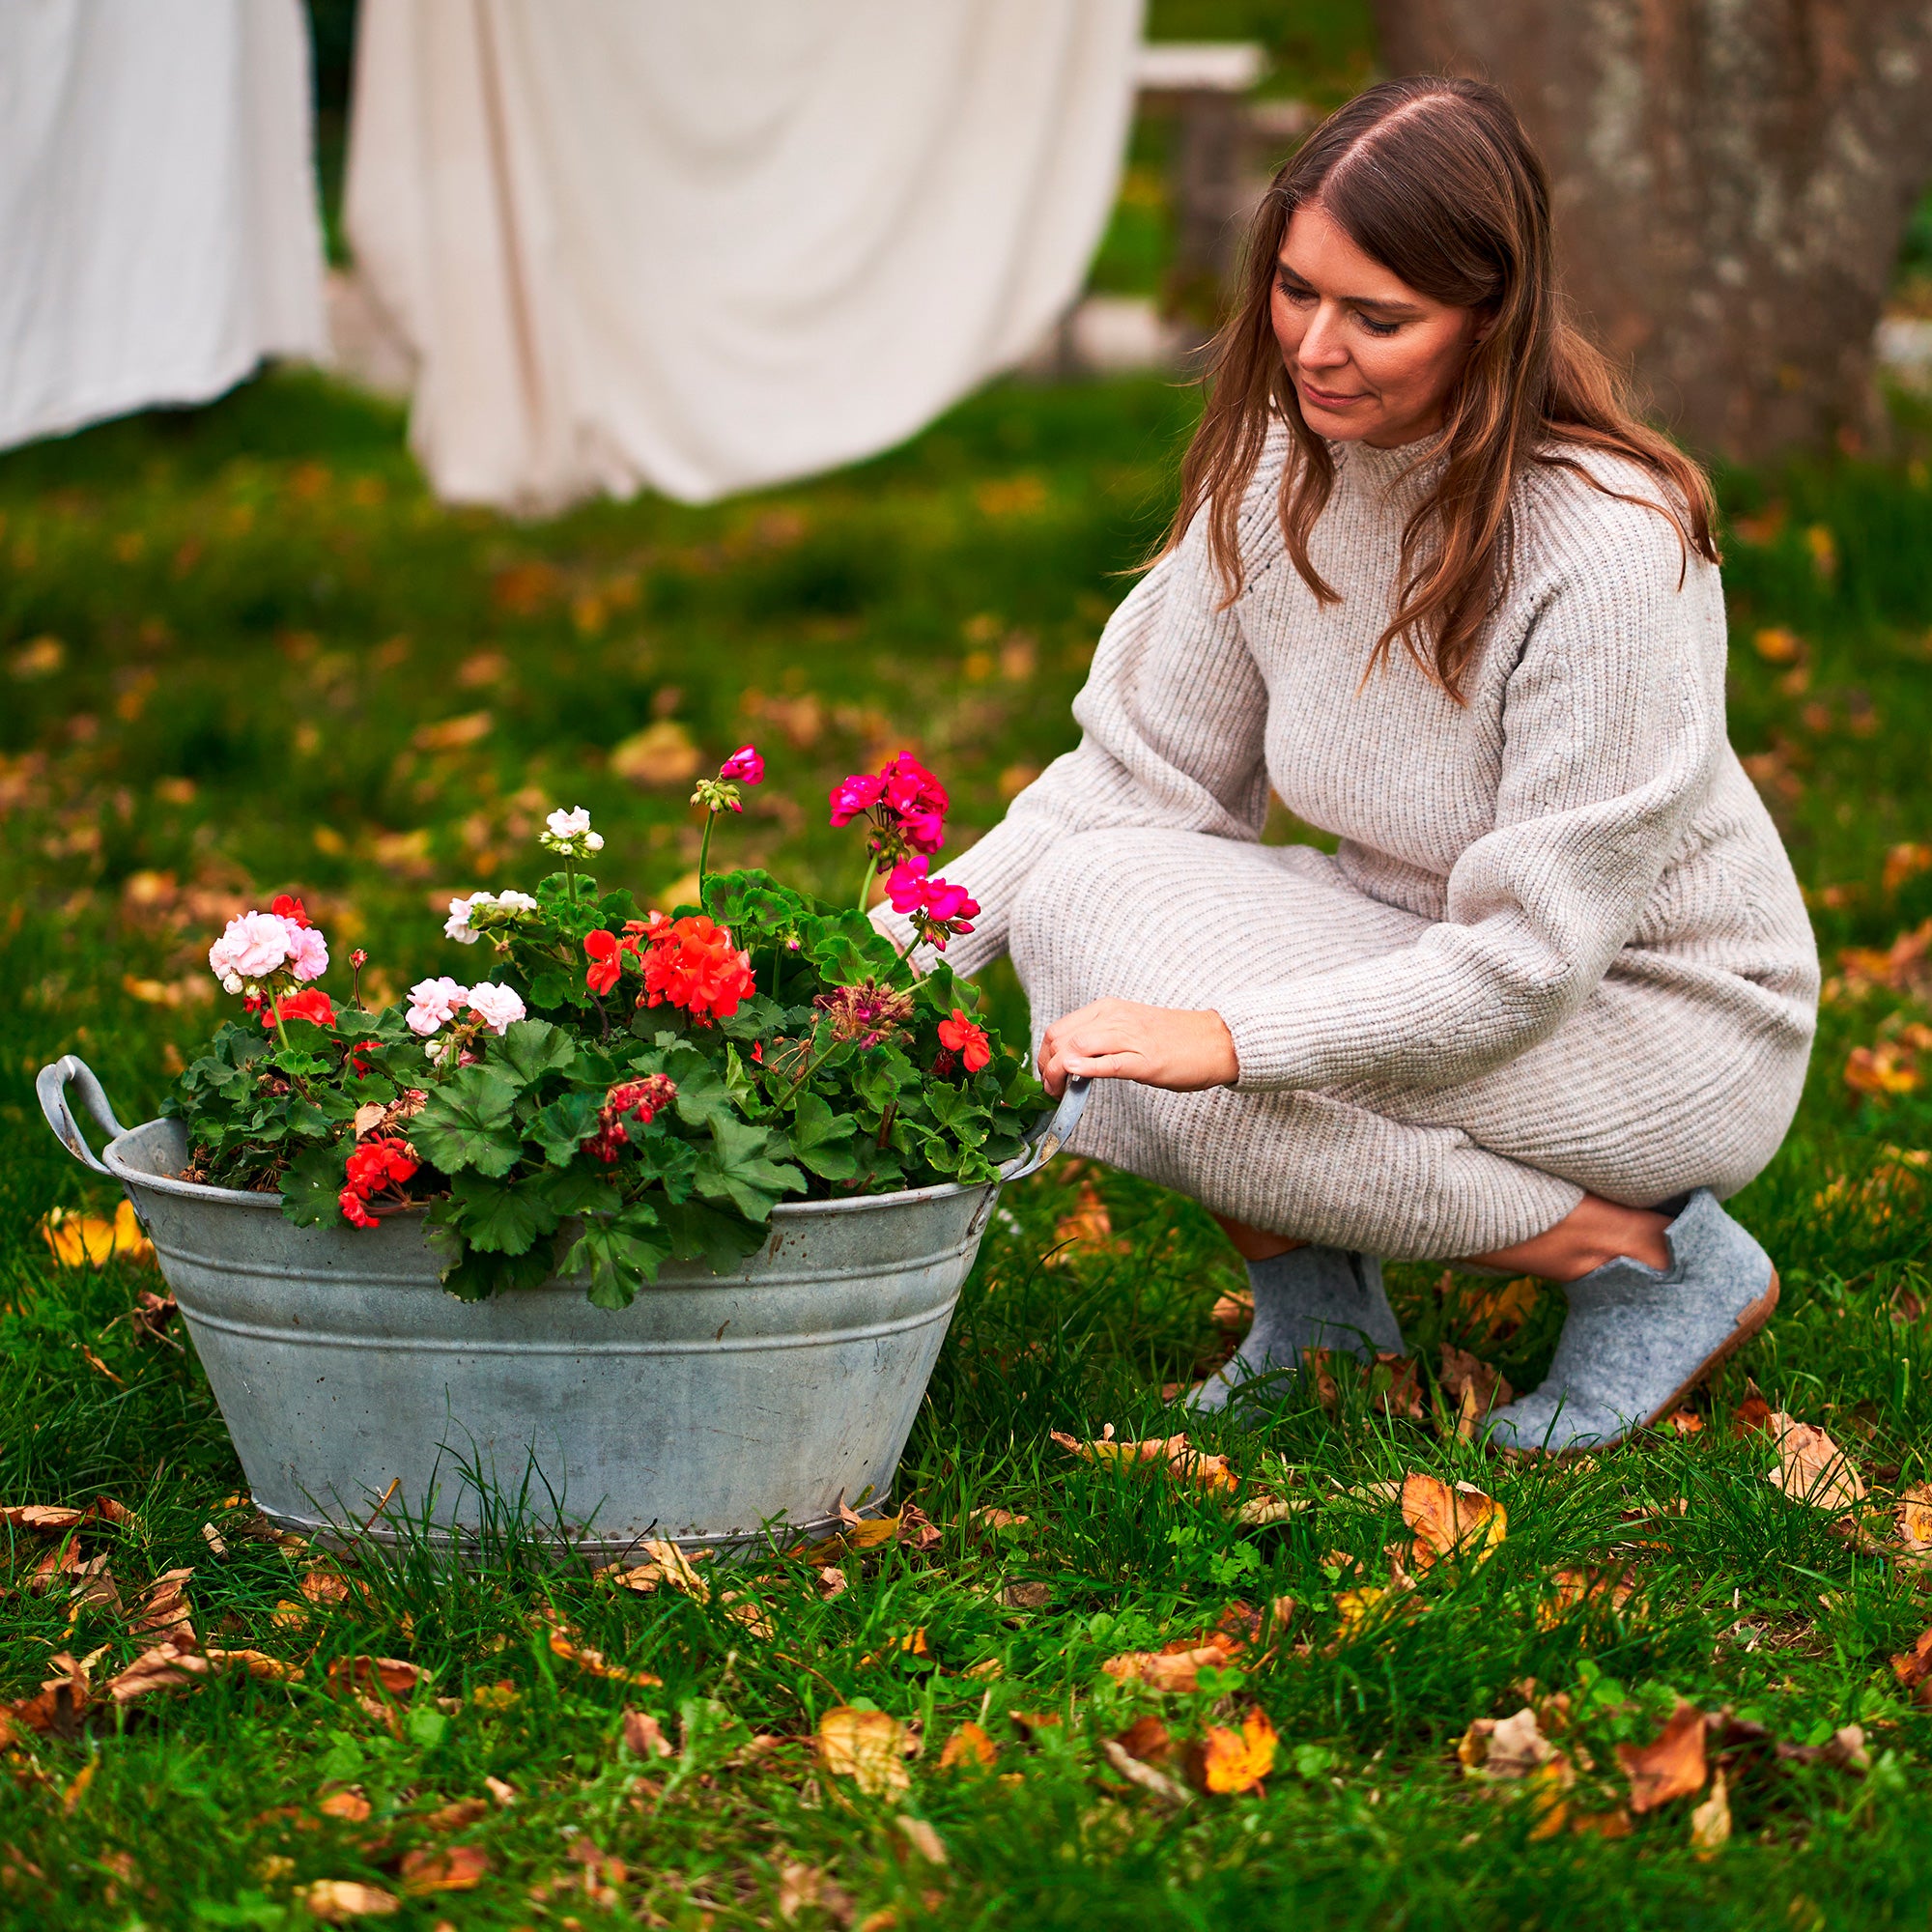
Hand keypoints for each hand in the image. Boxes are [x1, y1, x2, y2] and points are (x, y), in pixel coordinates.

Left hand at [1037, 998, 1238, 1096]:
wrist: (1217, 1040)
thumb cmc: (1173, 1040)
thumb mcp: (1128, 1030)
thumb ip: (1099, 1040)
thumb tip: (1069, 1061)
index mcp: (1107, 1009)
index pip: (1057, 1029)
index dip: (1043, 1057)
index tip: (1047, 1078)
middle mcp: (1113, 1017)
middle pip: (1059, 1039)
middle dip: (1046, 1069)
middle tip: (1051, 1092)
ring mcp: (1130, 1037)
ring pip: (1075, 1048)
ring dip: (1058, 1075)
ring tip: (1059, 1095)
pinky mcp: (1146, 1060)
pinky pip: (1108, 1063)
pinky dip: (1085, 1069)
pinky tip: (1073, 1078)